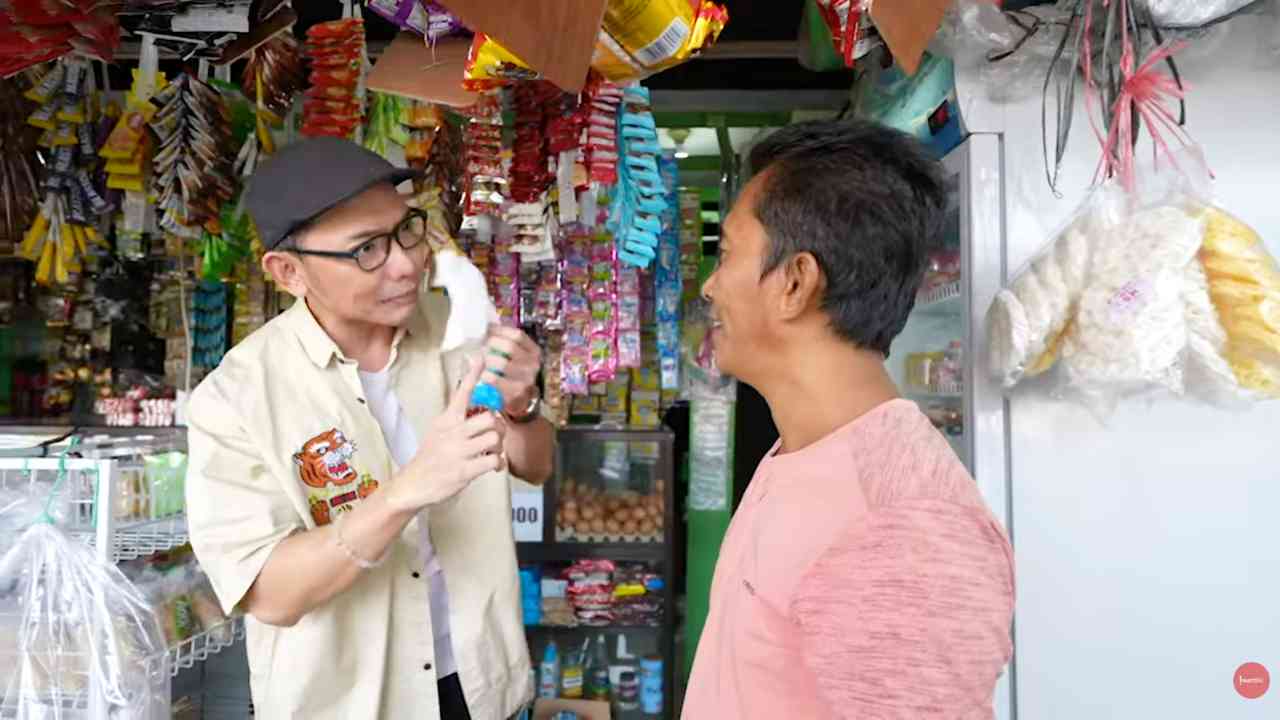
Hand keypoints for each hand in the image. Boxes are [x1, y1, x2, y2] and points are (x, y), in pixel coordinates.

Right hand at [385, 359, 506, 511]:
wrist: (413, 484)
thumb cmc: (430, 457)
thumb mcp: (438, 431)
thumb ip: (456, 419)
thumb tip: (477, 407)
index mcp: (446, 420)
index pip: (461, 393)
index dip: (473, 374)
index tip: (481, 357)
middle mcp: (452, 432)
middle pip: (489, 417)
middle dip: (498, 426)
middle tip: (495, 434)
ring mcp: (458, 452)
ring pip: (494, 437)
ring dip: (499, 446)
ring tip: (493, 452)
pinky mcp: (464, 471)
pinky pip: (493, 460)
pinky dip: (498, 463)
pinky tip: (494, 465)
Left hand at [481, 324, 542, 417]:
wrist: (515, 403)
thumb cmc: (509, 375)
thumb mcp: (512, 357)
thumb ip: (504, 342)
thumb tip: (488, 325)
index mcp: (534, 352)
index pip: (518, 335)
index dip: (500, 330)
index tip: (488, 330)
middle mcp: (533, 365)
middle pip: (510, 347)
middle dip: (492, 345)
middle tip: (482, 348)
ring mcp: (525, 380)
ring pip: (501, 362)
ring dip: (486, 361)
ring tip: (482, 363)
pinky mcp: (515, 394)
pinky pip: (494, 379)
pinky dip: (485, 376)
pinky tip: (483, 376)